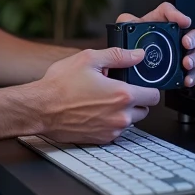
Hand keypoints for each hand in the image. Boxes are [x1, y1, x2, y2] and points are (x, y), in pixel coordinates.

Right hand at [37, 47, 161, 144]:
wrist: (40, 109)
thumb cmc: (60, 86)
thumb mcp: (88, 59)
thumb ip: (118, 56)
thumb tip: (138, 55)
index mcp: (122, 95)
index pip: (154, 95)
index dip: (147, 87)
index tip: (138, 83)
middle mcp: (121, 116)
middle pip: (144, 110)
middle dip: (134, 99)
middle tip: (115, 89)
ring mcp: (112, 130)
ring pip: (130, 121)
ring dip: (122, 112)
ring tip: (101, 100)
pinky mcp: (102, 139)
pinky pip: (115, 130)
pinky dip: (109, 122)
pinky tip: (94, 111)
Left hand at [116, 2, 194, 87]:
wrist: (128, 71)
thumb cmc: (128, 48)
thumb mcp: (125, 31)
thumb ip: (126, 22)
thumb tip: (128, 22)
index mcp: (159, 25)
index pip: (170, 14)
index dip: (177, 15)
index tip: (183, 21)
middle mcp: (172, 39)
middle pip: (191, 34)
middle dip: (193, 38)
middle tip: (186, 43)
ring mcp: (178, 56)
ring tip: (186, 63)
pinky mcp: (179, 72)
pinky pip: (191, 75)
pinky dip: (192, 77)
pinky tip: (186, 79)